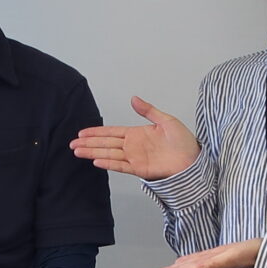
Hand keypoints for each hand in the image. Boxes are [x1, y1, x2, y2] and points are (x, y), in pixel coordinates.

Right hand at [70, 96, 200, 179]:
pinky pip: (121, 166)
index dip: (97, 132)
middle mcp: (133, 146)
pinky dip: (108, 163)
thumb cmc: (183, 141)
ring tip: (77, 151)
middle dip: (89, 143)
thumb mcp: (166, 120)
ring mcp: (135, 158)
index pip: (111, 132)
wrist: (194, 160)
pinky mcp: (140, 169)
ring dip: (93, 153)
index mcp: (137, 134)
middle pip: (106, 144)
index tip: (82, 132)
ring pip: (109, 154)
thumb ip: (148, 110)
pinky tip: (96, 161)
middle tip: (72, 143)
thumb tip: (134, 98)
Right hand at [147, 239, 258, 267]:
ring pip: (185, 265)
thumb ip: (213, 265)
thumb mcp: (230, 259)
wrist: (261, 249)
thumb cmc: (248, 252)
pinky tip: (182, 267)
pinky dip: (184, 267)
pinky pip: (193, 264)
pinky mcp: (215, 263)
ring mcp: (209, 260)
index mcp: (205, 260)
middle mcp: (205, 259)